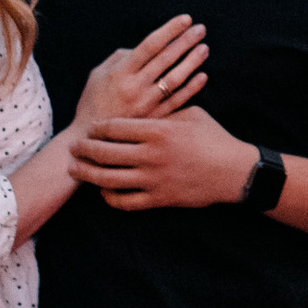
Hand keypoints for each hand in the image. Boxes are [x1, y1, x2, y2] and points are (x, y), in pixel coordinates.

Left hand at [72, 103, 259, 210]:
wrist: (233, 171)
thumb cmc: (213, 138)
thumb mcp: (190, 114)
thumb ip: (163, 111)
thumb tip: (144, 104)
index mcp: (158, 130)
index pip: (115, 127)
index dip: (97, 128)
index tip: (90, 127)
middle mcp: (151, 155)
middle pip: (105, 153)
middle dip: (84, 150)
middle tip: (73, 147)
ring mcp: (153, 180)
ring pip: (108, 179)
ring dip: (88, 174)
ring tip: (76, 169)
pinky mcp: (158, 199)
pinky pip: (125, 202)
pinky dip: (109, 197)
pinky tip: (103, 190)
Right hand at [77, 14, 207, 128]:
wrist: (90, 141)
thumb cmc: (92, 103)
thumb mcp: (97, 75)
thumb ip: (120, 57)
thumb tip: (144, 48)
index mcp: (120, 72)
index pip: (150, 45)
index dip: (169, 31)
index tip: (185, 19)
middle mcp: (135, 87)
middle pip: (166, 59)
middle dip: (185, 41)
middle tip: (201, 29)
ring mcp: (146, 105)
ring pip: (175, 79)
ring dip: (192, 62)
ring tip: (204, 49)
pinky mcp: (153, 120)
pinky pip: (177, 101)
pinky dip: (191, 88)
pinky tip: (202, 76)